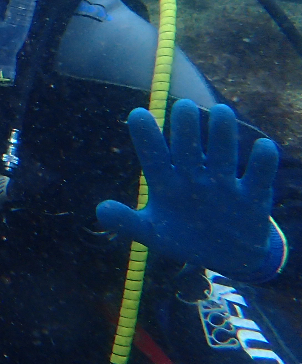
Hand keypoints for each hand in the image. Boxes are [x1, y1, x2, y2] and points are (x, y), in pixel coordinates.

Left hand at [97, 99, 279, 278]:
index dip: (146, 136)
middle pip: (188, 147)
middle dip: (186, 128)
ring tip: (221, 111)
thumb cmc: (184, 237)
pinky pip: (259, 174)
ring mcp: (223, 183)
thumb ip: (127, 223)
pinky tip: (263, 147)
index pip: (153, 156)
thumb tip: (100, 210)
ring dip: (222, 134)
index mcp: (166, 183)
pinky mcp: (252, 195)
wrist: (228, 256)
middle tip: (183, 107)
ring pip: (222, 153)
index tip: (137, 114)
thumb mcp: (153, 235)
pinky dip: (263, 161)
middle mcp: (194, 176)